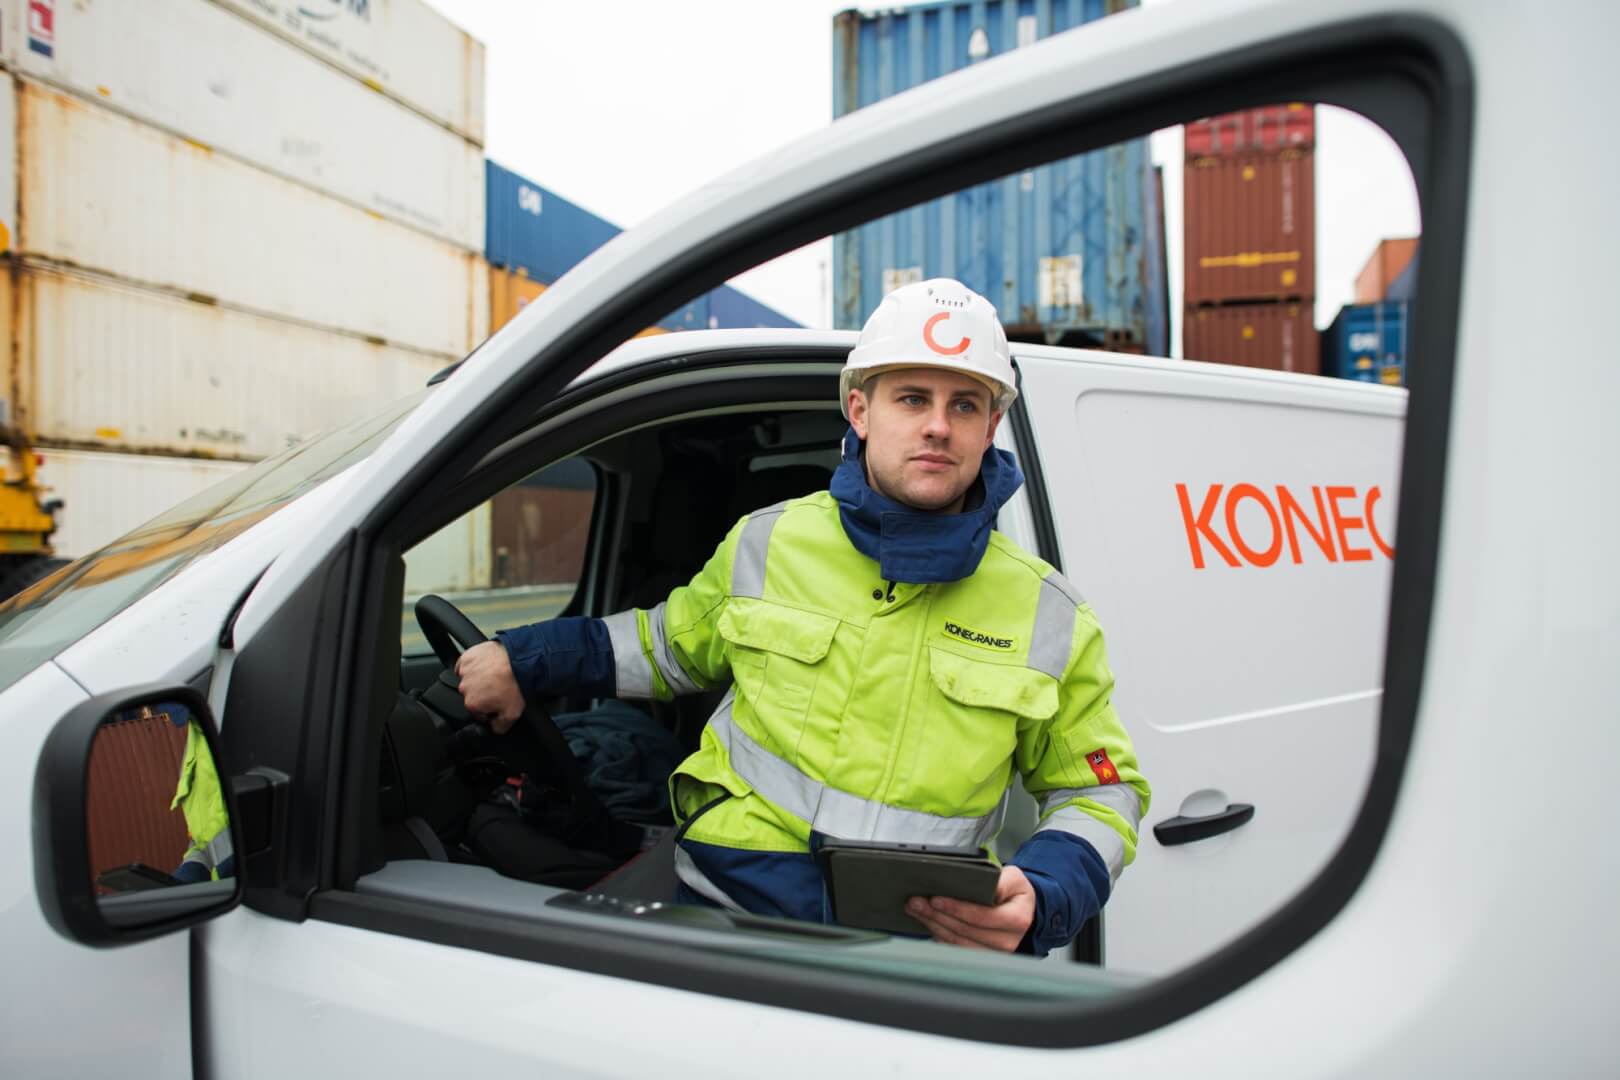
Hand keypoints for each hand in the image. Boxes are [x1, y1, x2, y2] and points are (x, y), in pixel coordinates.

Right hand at [454, 641, 524, 733]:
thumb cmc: (516, 685)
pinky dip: (474, 666)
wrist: (520, 661)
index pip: (478, 711)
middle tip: (500, 686)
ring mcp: (465, 672)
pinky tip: (487, 666)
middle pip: (473, 694)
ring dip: (480, 678)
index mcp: (472, 704)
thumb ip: (499, 727)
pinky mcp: (467, 657)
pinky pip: (466, 664)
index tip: (499, 701)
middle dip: (484, 693)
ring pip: (469, 679)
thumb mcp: (512, 715)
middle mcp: (465, 688)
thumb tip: (494, 729)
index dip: (490, 707)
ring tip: (496, 675)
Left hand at [906, 864, 1035, 951]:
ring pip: (957, 942)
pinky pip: (956, 948)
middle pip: (965, 931)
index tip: (935, 899)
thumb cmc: (1016, 893)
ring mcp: (994, 953)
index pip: (981, 917)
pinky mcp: (982, 957)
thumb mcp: (1015, 879)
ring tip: (916, 910)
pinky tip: (927, 922)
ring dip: (933, 925)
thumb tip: (984, 886)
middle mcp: (1007, 941)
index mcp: (1017, 920)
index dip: (956, 908)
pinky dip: (938, 935)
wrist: (1024, 912)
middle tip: (916, 902)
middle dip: (937, 915)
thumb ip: (1002, 881)